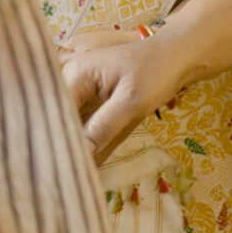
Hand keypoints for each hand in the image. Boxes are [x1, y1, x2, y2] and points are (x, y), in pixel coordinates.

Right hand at [57, 24, 195, 162]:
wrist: (176, 57)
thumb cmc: (155, 71)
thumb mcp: (131, 102)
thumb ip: (104, 127)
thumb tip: (81, 153)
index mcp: (76, 74)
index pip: (56, 110)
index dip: (56, 137)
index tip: (59, 165)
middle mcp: (72, 81)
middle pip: (58, 118)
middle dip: (61, 144)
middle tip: (62, 174)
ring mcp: (82, 92)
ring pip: (70, 124)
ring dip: (73, 145)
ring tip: (70, 173)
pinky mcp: (92, 101)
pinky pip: (83, 124)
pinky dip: (87, 142)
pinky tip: (87, 164)